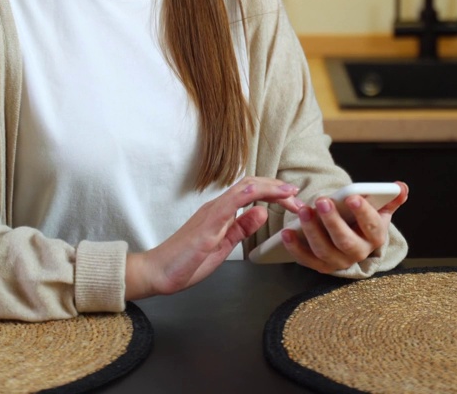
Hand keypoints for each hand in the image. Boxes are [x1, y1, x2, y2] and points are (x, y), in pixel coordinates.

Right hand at [125, 176, 302, 299]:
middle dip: (277, 188)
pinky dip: (246, 193)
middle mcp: (217, 207)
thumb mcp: (223, 244)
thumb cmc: (186, 261)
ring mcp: (211, 213)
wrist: (158, 272)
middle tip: (298, 198)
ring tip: (290, 194)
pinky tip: (261, 193)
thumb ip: (241, 228)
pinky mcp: (207, 225)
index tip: (293, 201)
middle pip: (251, 185)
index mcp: (222, 213)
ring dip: (270, 188)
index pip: (252, 193)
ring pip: (243, 188)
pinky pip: (228, 202)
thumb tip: (262, 212)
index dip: (274, 192)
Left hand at [281, 181, 408, 273]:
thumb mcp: (379, 210)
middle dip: (333, 221)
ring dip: (312, 230)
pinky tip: (287, 232)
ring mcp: (338, 261)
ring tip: (303, 211)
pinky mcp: (320, 266)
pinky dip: (295, 247)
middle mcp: (358, 253)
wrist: (352, 239)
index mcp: (375, 237)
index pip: (371, 225)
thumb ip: (390, 198)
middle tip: (322, 201)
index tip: (352, 197)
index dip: (363, 212)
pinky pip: (306, 259)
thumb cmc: (363, 221)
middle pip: (345, 240)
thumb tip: (401, 187)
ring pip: (324, 249)